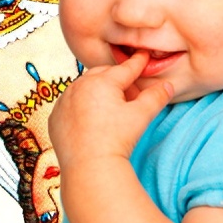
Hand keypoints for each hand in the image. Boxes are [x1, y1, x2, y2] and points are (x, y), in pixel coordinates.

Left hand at [49, 51, 173, 171]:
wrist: (89, 166)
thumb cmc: (116, 140)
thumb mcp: (140, 116)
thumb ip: (155, 97)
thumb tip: (167, 86)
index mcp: (102, 82)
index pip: (124, 69)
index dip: (137, 63)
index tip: (143, 56)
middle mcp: (79, 86)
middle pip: (102, 75)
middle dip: (116, 79)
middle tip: (128, 89)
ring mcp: (64, 101)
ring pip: (83, 88)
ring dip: (96, 91)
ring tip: (109, 105)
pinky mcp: (55, 117)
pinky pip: (69, 104)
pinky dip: (79, 105)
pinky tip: (89, 117)